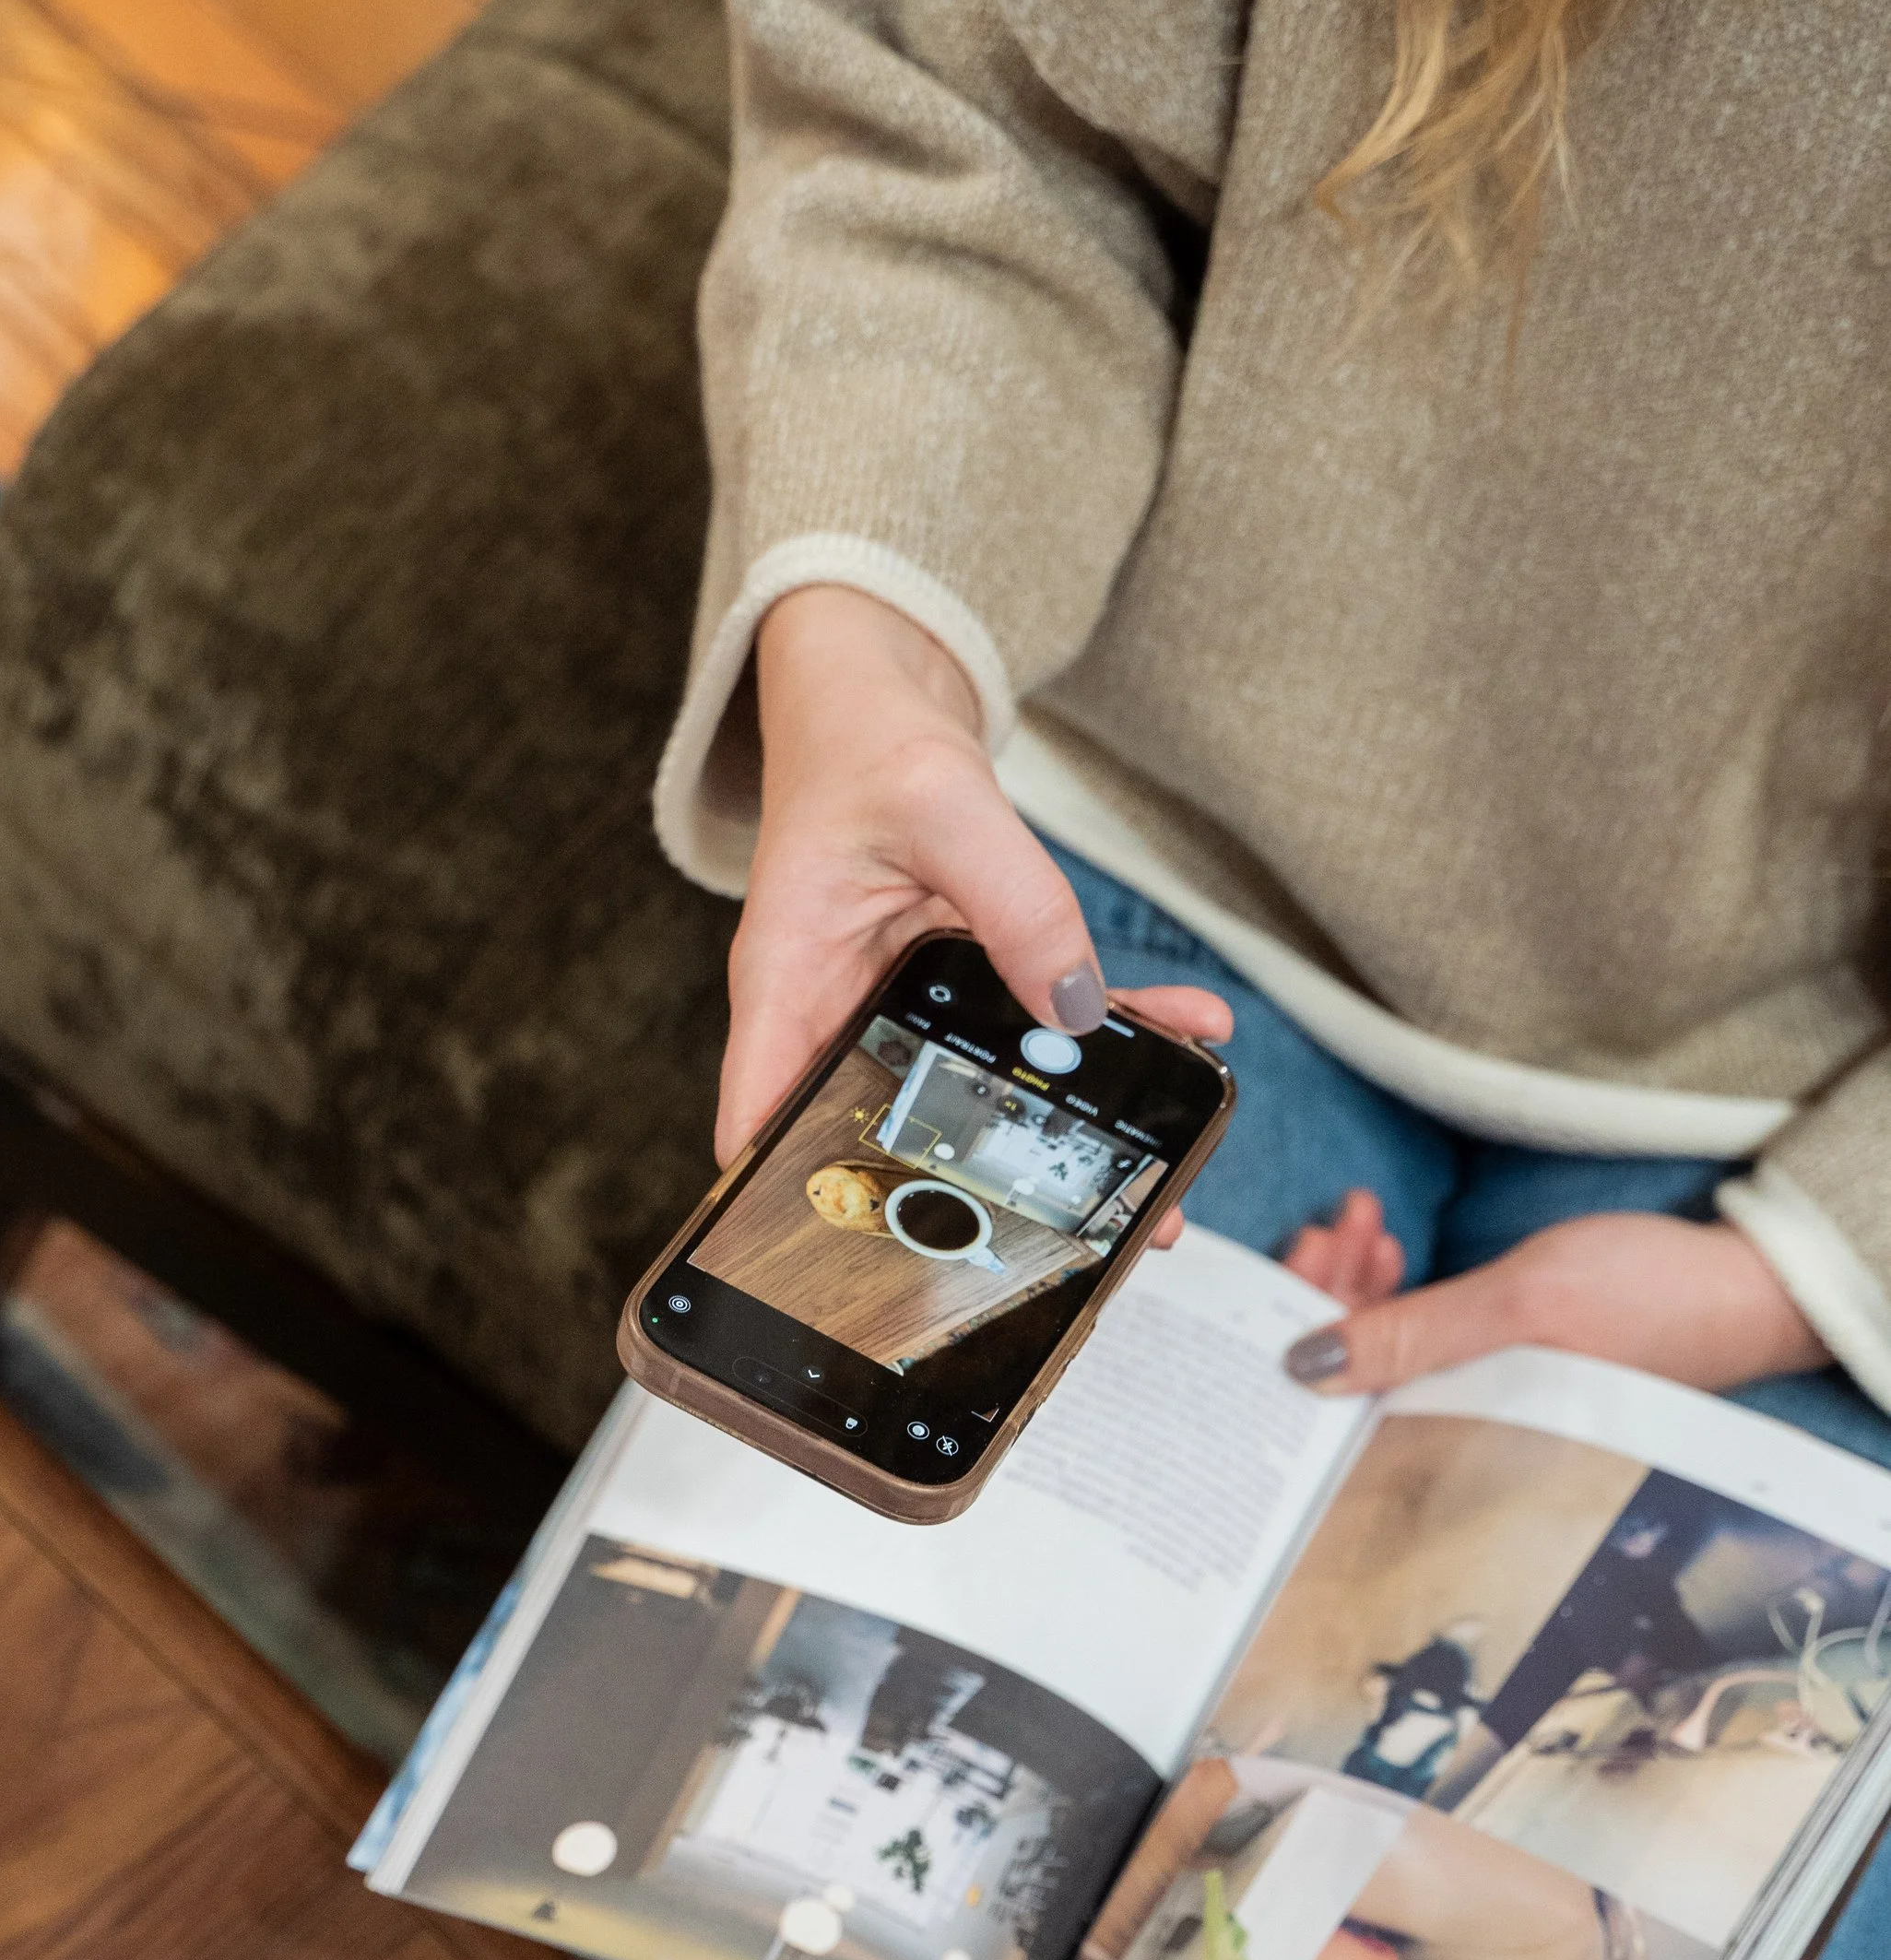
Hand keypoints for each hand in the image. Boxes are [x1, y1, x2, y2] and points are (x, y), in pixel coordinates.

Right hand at [719, 585, 1231, 1201]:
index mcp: (789, 985)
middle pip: (888, 1132)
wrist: (875, 693)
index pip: (767, 1119)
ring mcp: (899, 1006)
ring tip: (1160, 1179)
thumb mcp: (940, 802)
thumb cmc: (866, 739)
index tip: (864, 1266)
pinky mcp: (956, 984)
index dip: (798, 1203)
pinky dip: (1111, 1033)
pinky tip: (1192, 1029)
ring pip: (978, 1093)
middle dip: (978, 1196)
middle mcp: (838, 1012)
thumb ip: (1013, 901)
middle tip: (1078, 1241)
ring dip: (1072, 1128)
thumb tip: (1079, 1010)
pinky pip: (1034, 1026)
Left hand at [1279, 1199, 1828, 1396]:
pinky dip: (1402, 1292)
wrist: (1752, 1290)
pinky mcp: (1508, 1364)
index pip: (1348, 1393)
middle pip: (1361, 1366)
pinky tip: (1393, 1251)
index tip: (1300, 1250)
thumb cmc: (1654, 1300)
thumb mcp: (1521, 1305)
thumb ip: (1415, 1334)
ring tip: (1361, 1222)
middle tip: (1327, 1225)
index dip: (1307, 1320)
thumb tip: (1306, 1365)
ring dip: (1363, 1284)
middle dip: (1331, 1291)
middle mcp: (1466, 1423)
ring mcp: (1486, 1391)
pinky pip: (1428, 1337)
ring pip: (1391, 1345)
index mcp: (1463, 1430)